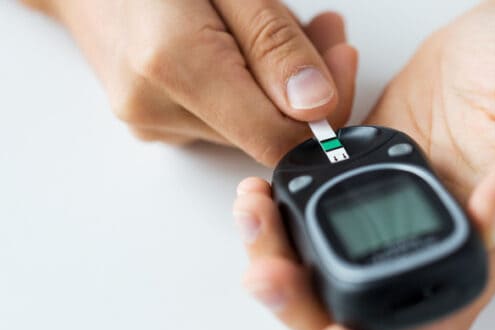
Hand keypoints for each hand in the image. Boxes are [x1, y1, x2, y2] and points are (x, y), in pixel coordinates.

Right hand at [23, 0, 356, 164]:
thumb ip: (274, 43)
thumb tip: (317, 105)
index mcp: (173, 63)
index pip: (276, 137)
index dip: (326, 110)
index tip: (341, 60)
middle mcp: (155, 106)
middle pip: (266, 131)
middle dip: (305, 85)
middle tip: (322, 29)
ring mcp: (151, 122)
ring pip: (249, 126)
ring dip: (277, 83)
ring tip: (276, 25)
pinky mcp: (153, 124)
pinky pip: (223, 119)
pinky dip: (247, 88)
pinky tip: (243, 48)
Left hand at [234, 0, 494, 329]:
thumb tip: (494, 219)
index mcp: (485, 240)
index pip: (432, 315)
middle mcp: (433, 232)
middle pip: (362, 299)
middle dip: (304, 301)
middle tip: (264, 275)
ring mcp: (394, 202)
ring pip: (328, 254)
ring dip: (281, 249)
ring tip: (253, 211)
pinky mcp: (366, 167)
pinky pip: (318, 197)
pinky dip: (283, 198)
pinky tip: (263, 181)